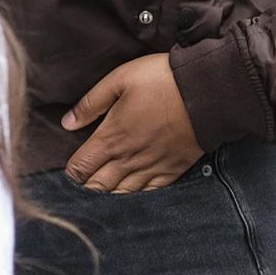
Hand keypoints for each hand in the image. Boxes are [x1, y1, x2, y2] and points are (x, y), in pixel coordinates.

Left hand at [61, 53, 203, 192]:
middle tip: (83, 182)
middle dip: (86, 187)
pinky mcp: (172, 170)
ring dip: (108, 194)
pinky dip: (136, 196)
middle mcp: (128, 159)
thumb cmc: (162, 80)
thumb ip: (91, 103)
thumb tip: (67, 123)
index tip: (70, 168)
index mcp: (111, 137)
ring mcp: (151, 167)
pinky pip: (148, 193)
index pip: (80, 168)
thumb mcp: (121, 79)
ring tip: (103, 189)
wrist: (208, 91)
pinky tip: (132, 191)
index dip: (70, 172)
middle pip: (97, 187)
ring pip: (121, 194)